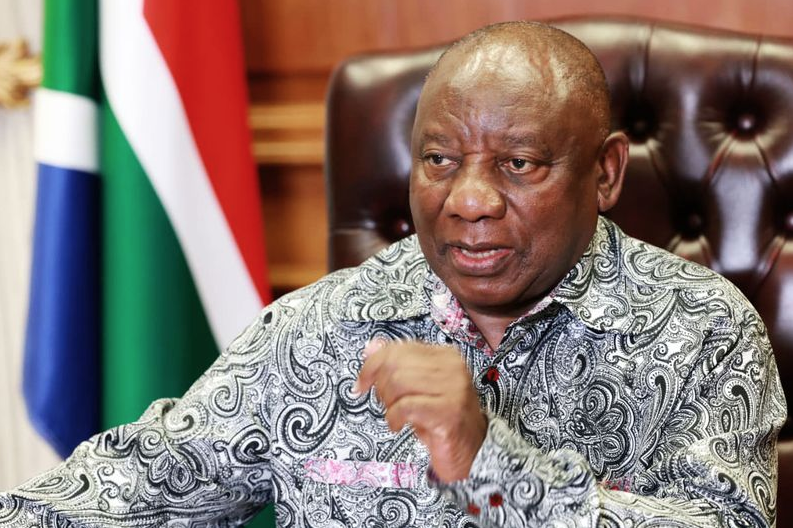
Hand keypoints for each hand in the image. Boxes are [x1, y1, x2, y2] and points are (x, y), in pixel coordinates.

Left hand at [354, 340, 487, 482]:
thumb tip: (372, 347)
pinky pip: (405, 406)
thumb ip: (398, 367)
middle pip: (396, 363)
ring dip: (389, 402)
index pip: (400, 347)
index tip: (363, 380)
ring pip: (398, 381)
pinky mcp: (448, 412)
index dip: (374, 363)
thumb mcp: (418, 390)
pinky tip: (399, 424)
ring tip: (396, 414)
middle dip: (381, 385)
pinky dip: (394, 417)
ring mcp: (452, 389)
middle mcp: (451, 368)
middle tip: (386, 402)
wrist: (473, 450)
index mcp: (445, 356)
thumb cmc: (444, 420)